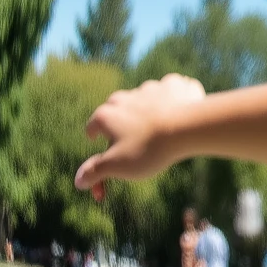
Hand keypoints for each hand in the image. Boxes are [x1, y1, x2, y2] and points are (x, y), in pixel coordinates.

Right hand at [76, 74, 207, 199]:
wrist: (187, 129)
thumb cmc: (149, 149)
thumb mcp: (117, 165)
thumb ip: (95, 171)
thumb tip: (78, 181)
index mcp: (105, 114)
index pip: (92, 126)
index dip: (93, 135)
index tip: (94, 138)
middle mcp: (124, 97)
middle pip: (116, 109)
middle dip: (119, 121)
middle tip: (128, 134)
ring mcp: (150, 89)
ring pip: (144, 98)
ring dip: (147, 109)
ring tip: (156, 124)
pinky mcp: (174, 85)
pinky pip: (171, 89)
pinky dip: (173, 98)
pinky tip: (180, 107)